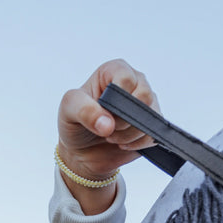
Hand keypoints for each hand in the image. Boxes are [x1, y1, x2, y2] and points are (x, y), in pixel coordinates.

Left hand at [56, 59, 157, 210]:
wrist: (81, 151)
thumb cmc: (75, 123)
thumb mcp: (68, 111)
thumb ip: (84, 111)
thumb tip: (107, 124)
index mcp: (114, 71)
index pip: (126, 77)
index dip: (116, 98)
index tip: (103, 111)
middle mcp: (134, 83)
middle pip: (144, 96)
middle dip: (123, 118)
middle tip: (106, 127)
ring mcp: (146, 104)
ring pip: (150, 116)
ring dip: (128, 133)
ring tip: (110, 136)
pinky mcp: (151, 126)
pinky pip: (153, 134)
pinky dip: (136, 143)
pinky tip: (121, 144)